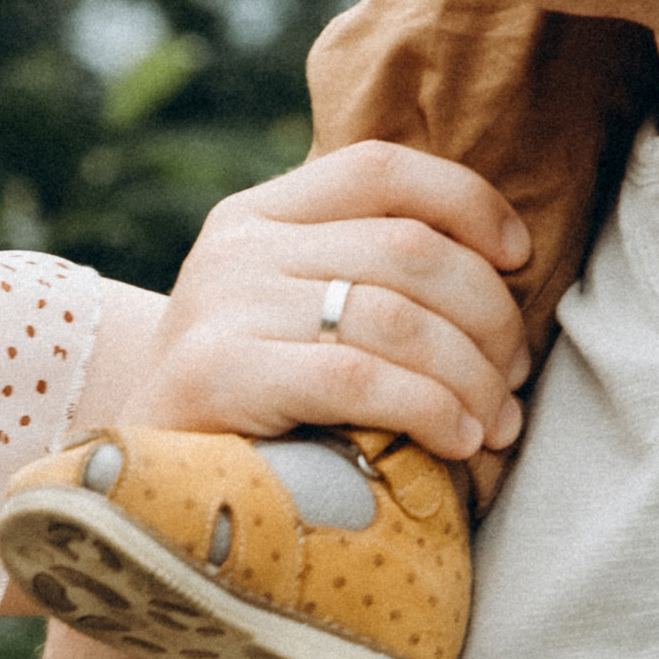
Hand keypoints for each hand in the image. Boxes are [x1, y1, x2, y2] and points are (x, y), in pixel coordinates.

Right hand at [119, 148, 533, 467]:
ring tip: (499, 421)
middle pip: (407, 250)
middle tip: (517, 372)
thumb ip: (366, 272)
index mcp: (258, 213)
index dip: (468, 202)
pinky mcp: (216, 375)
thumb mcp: (295, 315)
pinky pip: (358, 379)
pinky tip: (459, 440)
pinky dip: (429, 408)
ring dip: (472, 375)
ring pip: (397, 318)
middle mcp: (236, 247)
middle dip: (488, 313)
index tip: (520, 256)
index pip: (381, 167)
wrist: (138, 492)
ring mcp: (221, 306)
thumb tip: (504, 264)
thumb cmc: (252, 406)